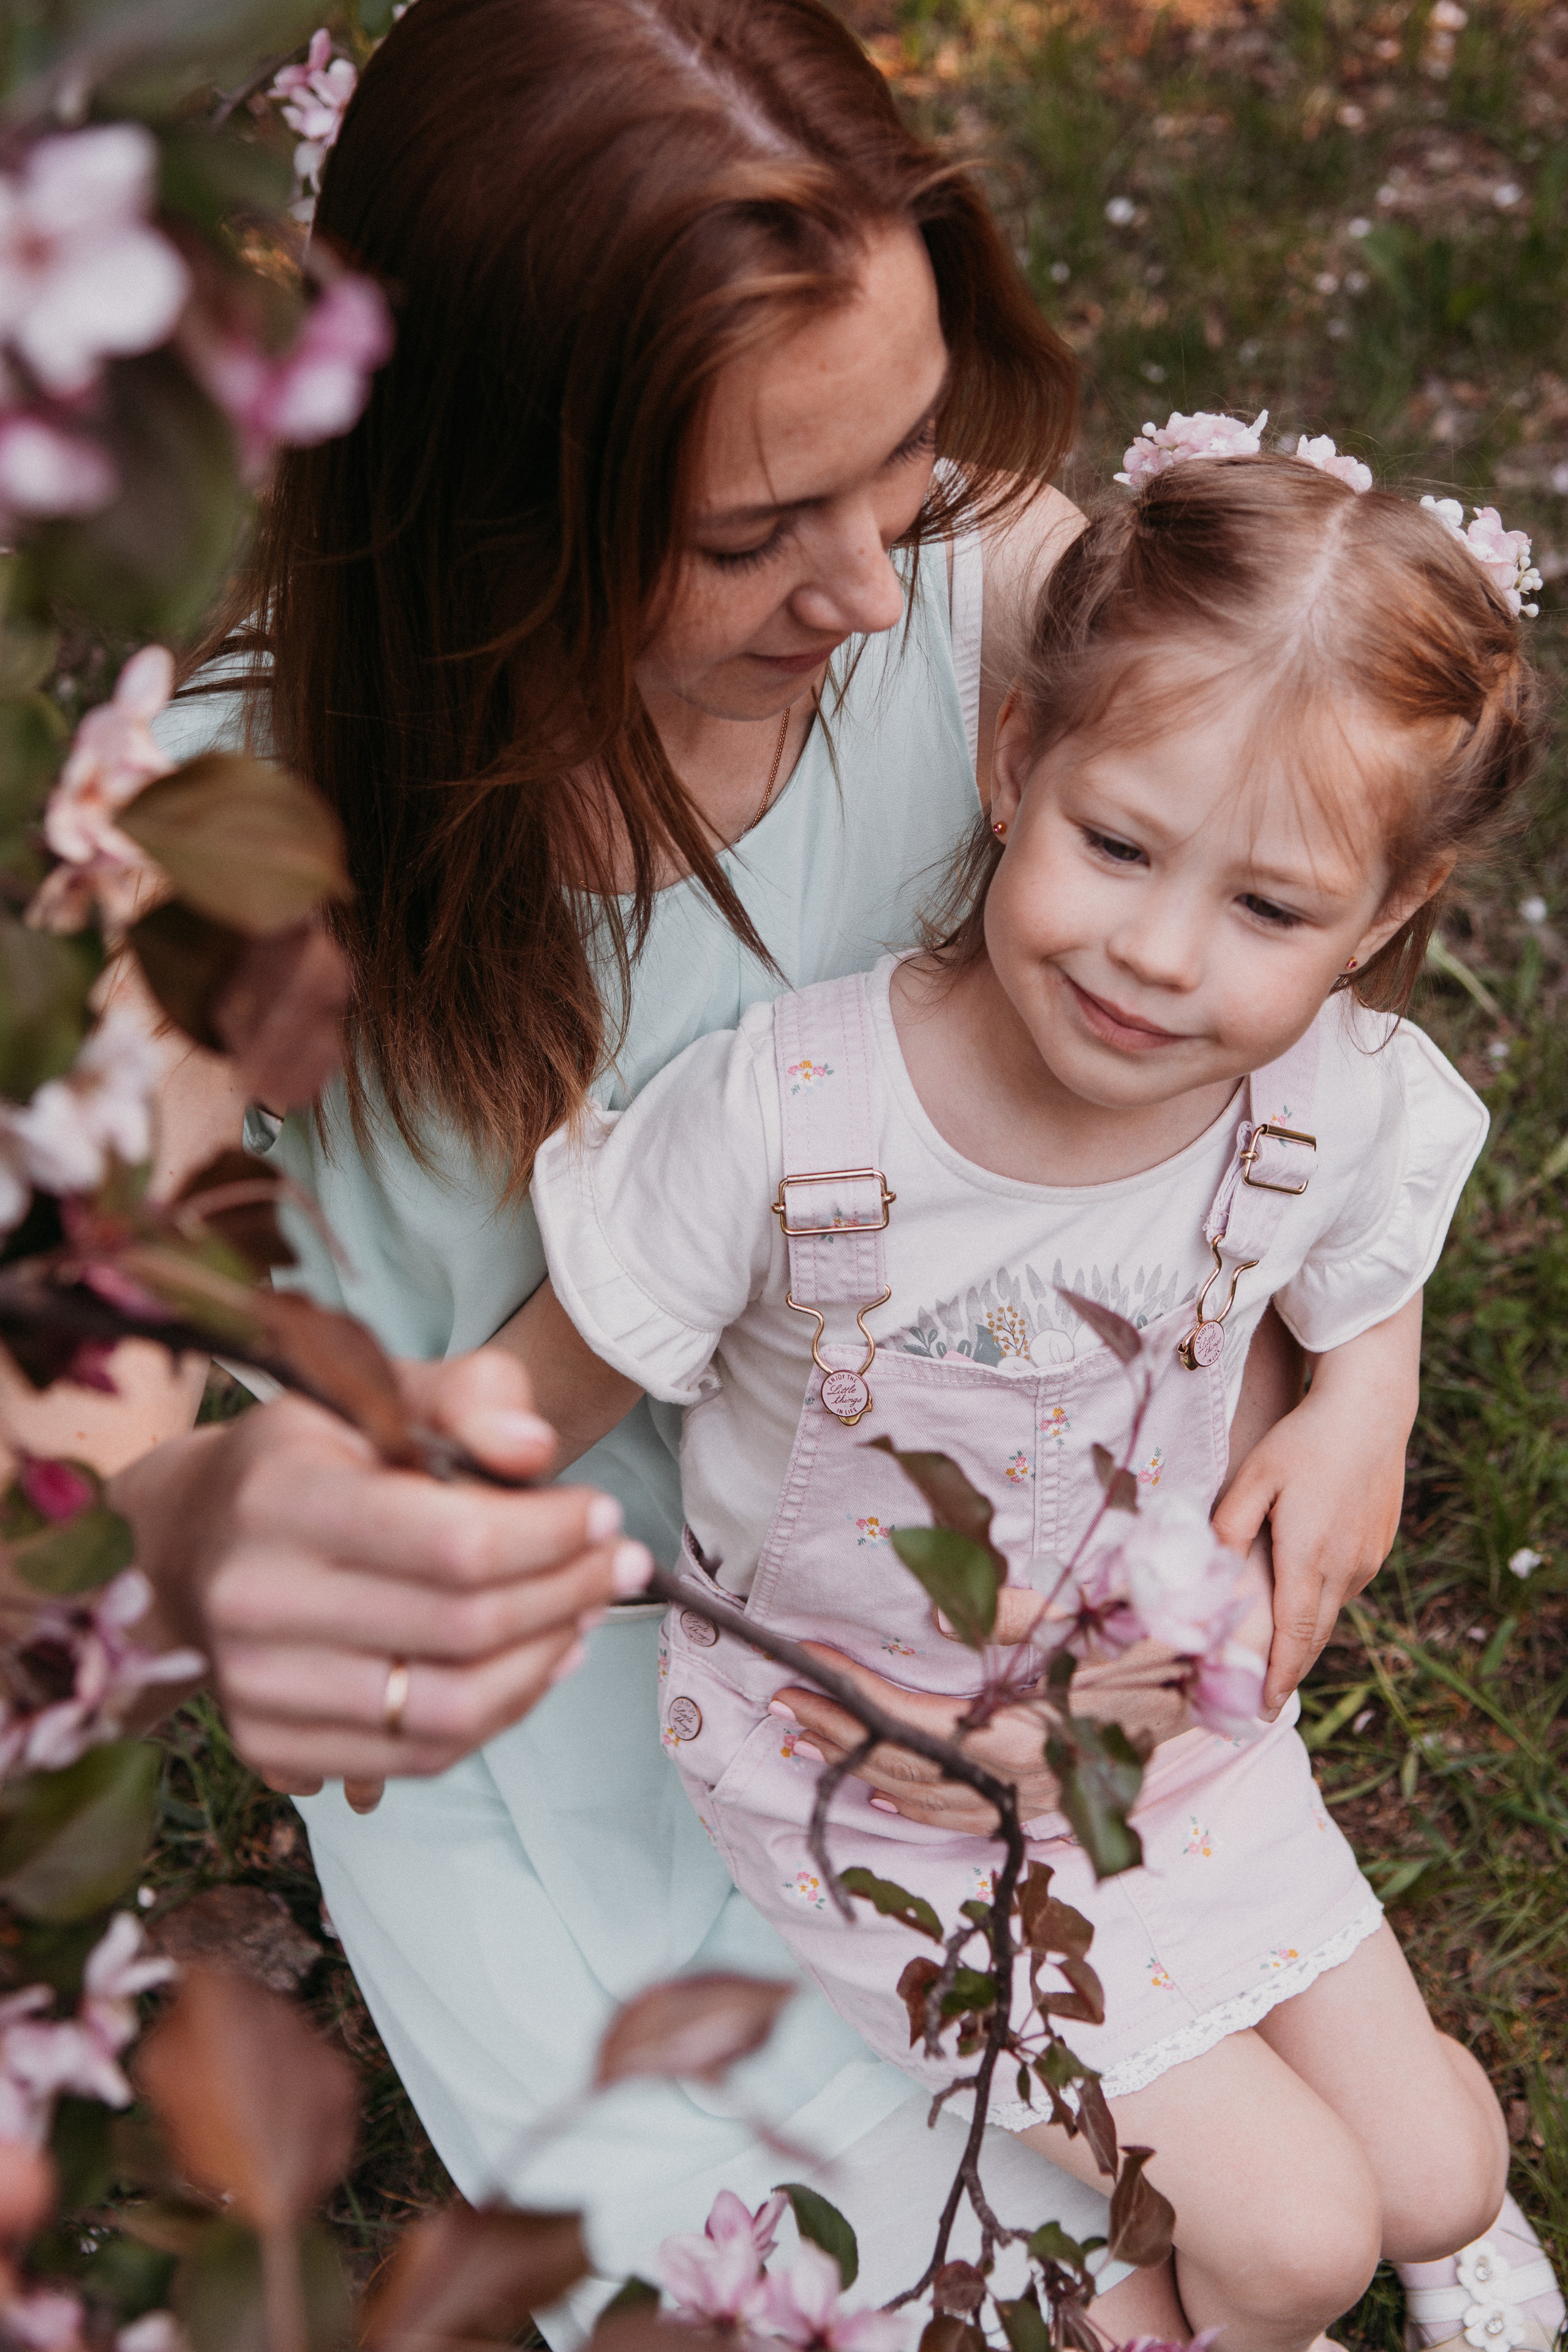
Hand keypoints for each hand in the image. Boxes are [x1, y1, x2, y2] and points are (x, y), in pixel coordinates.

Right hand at [111, 1345, 649, 1793]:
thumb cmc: (311, 1456)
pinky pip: (421, 1756)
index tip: (605, 1514)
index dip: (553, 1534)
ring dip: (546, 1660)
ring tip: (585, 1611)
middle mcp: (256, 1601)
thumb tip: (536, 1448)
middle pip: (465, 1629)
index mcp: (282, 1498)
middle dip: (570, 1592)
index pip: (456, 1542)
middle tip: (620, 1563)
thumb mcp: (382, 1390)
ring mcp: (257, 1688)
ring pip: (451, 1710)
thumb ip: (471, 1396)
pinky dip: (499, 1713)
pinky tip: (537, 1661)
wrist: (194, 1538)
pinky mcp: (270, 1747)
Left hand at [774, 1597, 1191, 1831]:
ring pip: (929, 1796)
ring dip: (863, 1766)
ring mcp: (1037, 1794)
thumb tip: (934, 1606)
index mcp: (1026, 1729)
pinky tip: (883, 1787)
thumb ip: (1018, 1611)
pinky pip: (968, 1813)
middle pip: (906, 1762)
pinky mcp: (1052, 1798)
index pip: (912, 1717)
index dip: (850, 1695)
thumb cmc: (1162, 1633)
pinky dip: (916, 1801)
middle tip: (778, 1699)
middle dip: (836, 1731)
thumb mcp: (1097, 1607)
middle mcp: (1025, 1775)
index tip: (801, 1664)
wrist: (1231, 1682)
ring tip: (807, 1737)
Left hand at [1212, 1295, 1420, 1715]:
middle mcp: (1344, 1570)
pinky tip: (1305, 1599)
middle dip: (1289, 1671)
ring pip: (1331, 1611)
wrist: (1371, 1410)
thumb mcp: (1253, 1480)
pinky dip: (1323, 1603)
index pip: (1293, 1639)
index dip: (1278, 1679)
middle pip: (1314, 1637)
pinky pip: (1346, 1586)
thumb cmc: (1303, 1440)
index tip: (1263, 1711)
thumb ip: (1227, 1529)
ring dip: (1307, 1636)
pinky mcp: (1378, 1544)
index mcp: (1308, 1560)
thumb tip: (1210, 1573)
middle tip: (1265, 1701)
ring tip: (1279, 1658)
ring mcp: (1366, 1559)